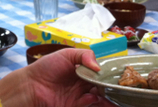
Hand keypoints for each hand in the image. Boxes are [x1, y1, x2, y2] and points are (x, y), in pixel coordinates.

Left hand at [0, 49, 115, 106]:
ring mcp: (81, 95)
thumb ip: (84, 55)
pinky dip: (100, 102)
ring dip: (110, 97)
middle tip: (126, 87)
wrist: (31, 86)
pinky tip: (101, 99)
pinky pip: (93, 104)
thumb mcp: (65, 54)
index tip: (123, 74)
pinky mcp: (78, 105)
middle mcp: (84, 82)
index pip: (101, 71)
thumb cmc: (46, 68)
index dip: (111, 72)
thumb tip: (99, 68)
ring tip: (122, 97)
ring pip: (101, 96)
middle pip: (104, 85)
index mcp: (81, 68)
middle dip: (114, 86)